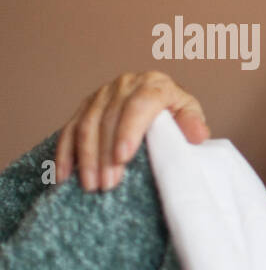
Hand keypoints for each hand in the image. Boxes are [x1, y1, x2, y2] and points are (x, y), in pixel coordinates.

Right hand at [54, 70, 208, 191]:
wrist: (162, 102)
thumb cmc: (178, 113)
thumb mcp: (190, 114)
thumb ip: (193, 123)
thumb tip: (197, 134)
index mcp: (154, 84)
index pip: (139, 106)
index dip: (128, 132)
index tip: (122, 158)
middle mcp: (124, 85)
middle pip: (108, 119)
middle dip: (105, 154)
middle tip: (108, 184)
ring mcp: (101, 95)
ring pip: (86, 125)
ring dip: (86, 157)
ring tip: (91, 185)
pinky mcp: (85, 107)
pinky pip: (70, 130)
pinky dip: (65, 154)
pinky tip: (64, 175)